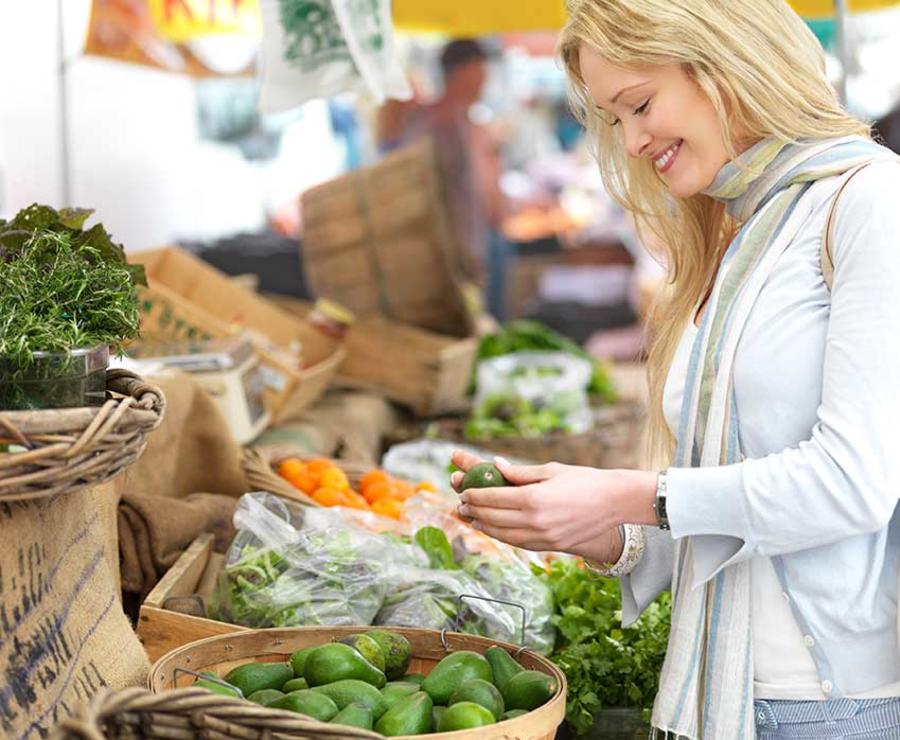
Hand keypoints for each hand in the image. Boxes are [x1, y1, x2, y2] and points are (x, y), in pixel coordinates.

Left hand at [450, 450, 656, 556]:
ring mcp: (543, 537)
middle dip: (474, 511)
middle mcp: (535, 521)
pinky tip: (496, 529)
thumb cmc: (585, 480)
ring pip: (503, 535)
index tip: (464, 491)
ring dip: (485, 527)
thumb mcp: (551, 470)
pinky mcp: (551, 546)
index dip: (474, 495)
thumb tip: (496, 466)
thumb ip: (520, 472)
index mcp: (533, 499)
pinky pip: (519, 543)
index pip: (492, 499)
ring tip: (473, 519)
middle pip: (493, 518)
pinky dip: (503, 536)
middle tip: (461, 505)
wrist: (615, 502)